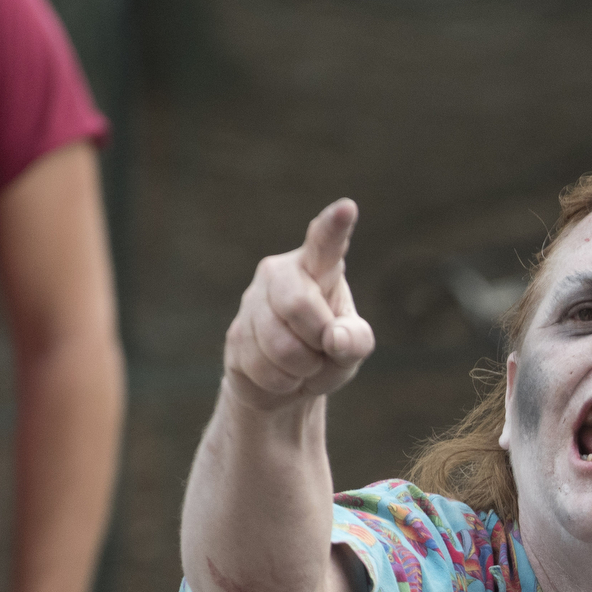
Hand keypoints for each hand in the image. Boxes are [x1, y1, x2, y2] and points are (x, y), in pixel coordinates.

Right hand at [222, 198, 375, 410]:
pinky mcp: (235, 336)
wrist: (289, 382)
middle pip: (298, 305)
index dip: (333, 228)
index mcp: (318, 268)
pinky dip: (282, 384)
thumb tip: (334, 339)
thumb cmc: (328, 351)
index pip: (324, 244)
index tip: (347, 207)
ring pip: (280, 347)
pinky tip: (281, 375)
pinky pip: (262, 370)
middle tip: (323, 349)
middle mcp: (280, 275)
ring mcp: (252, 303)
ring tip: (303, 365)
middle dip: (317, 340)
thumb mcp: (353, 347)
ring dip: (302, 370)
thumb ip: (356, 339)